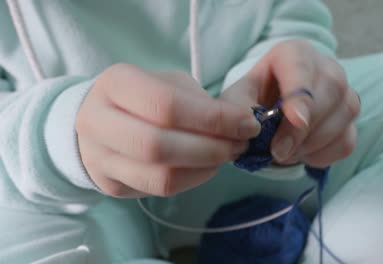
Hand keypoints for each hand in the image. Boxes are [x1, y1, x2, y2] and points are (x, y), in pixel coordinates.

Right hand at [76, 64, 259, 197]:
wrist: (100, 120)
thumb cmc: (144, 97)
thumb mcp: (171, 83)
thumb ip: (202, 101)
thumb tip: (240, 122)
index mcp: (115, 84)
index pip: (166, 105)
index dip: (213, 119)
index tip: (247, 124)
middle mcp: (96, 122)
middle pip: (158, 146)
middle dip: (211, 148)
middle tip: (240, 144)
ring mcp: (98, 158)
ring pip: (159, 176)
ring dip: (205, 169)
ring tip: (227, 155)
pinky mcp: (109, 185)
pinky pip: (159, 191)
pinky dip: (193, 180)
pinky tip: (207, 167)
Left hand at [222, 39, 359, 167]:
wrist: (267, 120)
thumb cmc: (252, 103)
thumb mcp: (235, 102)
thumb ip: (236, 110)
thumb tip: (251, 127)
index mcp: (293, 53)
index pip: (302, 65)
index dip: (301, 94)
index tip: (296, 120)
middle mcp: (325, 67)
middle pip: (332, 89)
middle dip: (304, 128)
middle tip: (279, 151)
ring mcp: (343, 92)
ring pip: (344, 114)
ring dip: (312, 143)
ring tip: (285, 152)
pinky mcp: (348, 121)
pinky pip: (347, 140)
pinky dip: (322, 154)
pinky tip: (302, 153)